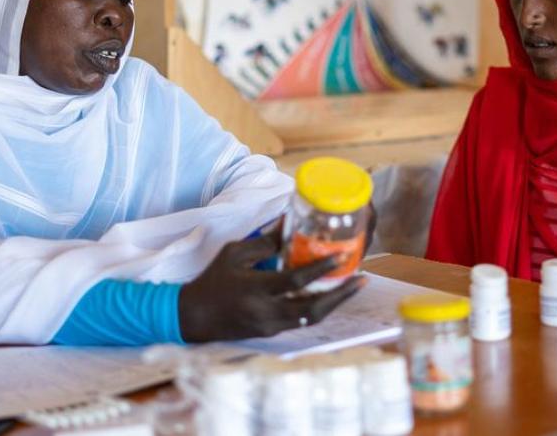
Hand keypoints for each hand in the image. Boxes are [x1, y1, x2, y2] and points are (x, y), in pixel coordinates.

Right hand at [178, 235, 365, 341]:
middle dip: (341, 295)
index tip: (342, 256)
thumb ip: (264, 242)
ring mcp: (271, 326)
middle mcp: (266, 312)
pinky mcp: (272, 332)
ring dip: (335, 303)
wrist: (194, 317)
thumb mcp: (234, 254)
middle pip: (313, 308)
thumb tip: (289, 223)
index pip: (295, 281)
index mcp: (255, 289)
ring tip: (353, 286)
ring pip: (312, 318)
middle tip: (361, 279)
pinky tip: (331, 294)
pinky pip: (302, 320)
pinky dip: (319, 307)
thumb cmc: (213, 280)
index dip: (321, 269)